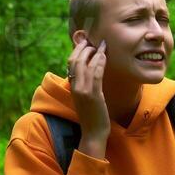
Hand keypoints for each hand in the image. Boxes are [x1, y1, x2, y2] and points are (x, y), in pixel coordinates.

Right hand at [68, 33, 109, 156]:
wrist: (93, 133)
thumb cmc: (92, 115)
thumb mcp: (85, 97)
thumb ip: (85, 84)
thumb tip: (89, 72)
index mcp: (72, 87)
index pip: (70, 63)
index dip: (77, 50)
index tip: (85, 42)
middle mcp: (75, 87)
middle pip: (75, 60)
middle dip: (84, 48)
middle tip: (93, 40)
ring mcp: (83, 91)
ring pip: (85, 65)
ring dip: (94, 52)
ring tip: (101, 45)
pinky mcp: (93, 95)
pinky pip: (96, 74)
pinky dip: (99, 62)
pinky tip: (104, 56)